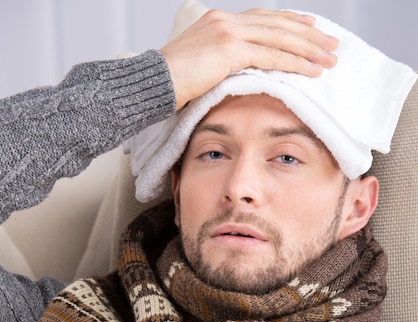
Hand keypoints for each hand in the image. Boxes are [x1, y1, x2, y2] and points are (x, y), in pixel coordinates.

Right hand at [160, 8, 338, 108]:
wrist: (153, 83)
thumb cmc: (172, 82)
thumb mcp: (200, 65)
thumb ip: (221, 61)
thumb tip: (236, 72)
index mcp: (220, 21)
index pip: (263, 18)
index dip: (290, 23)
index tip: (311, 27)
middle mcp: (227, 21)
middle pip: (277, 24)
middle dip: (308, 35)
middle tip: (332, 43)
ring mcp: (229, 32)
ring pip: (280, 38)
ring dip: (309, 49)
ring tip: (331, 58)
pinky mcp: (230, 50)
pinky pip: (271, 56)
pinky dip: (295, 63)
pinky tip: (313, 70)